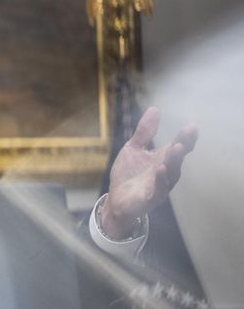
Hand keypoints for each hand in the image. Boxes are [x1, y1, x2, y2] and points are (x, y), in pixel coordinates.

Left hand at [102, 107, 197, 239]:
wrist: (116, 199)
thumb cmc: (128, 174)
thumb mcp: (134, 149)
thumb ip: (144, 132)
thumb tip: (155, 109)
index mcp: (163, 159)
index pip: (178, 146)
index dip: (186, 137)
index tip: (191, 125)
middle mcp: (166, 172)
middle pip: (177, 158)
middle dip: (183, 145)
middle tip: (188, 133)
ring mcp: (159, 185)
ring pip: (170, 173)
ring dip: (174, 160)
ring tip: (177, 147)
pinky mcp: (150, 198)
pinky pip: (158, 189)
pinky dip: (161, 179)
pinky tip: (161, 169)